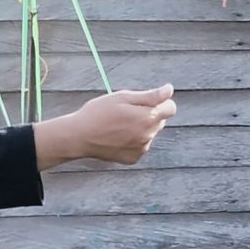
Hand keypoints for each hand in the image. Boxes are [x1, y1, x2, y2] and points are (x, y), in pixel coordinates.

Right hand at [37, 85, 174, 168]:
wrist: (79, 136)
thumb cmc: (98, 112)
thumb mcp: (123, 97)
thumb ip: (150, 96)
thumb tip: (170, 90)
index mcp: (148, 118)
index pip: (170, 108)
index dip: (160, 101)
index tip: (145, 100)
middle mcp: (149, 135)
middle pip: (159, 121)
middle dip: (148, 114)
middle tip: (125, 112)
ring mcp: (141, 149)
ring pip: (149, 134)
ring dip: (140, 128)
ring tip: (117, 125)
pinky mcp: (133, 158)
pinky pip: (140, 146)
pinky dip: (132, 141)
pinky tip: (116, 137)